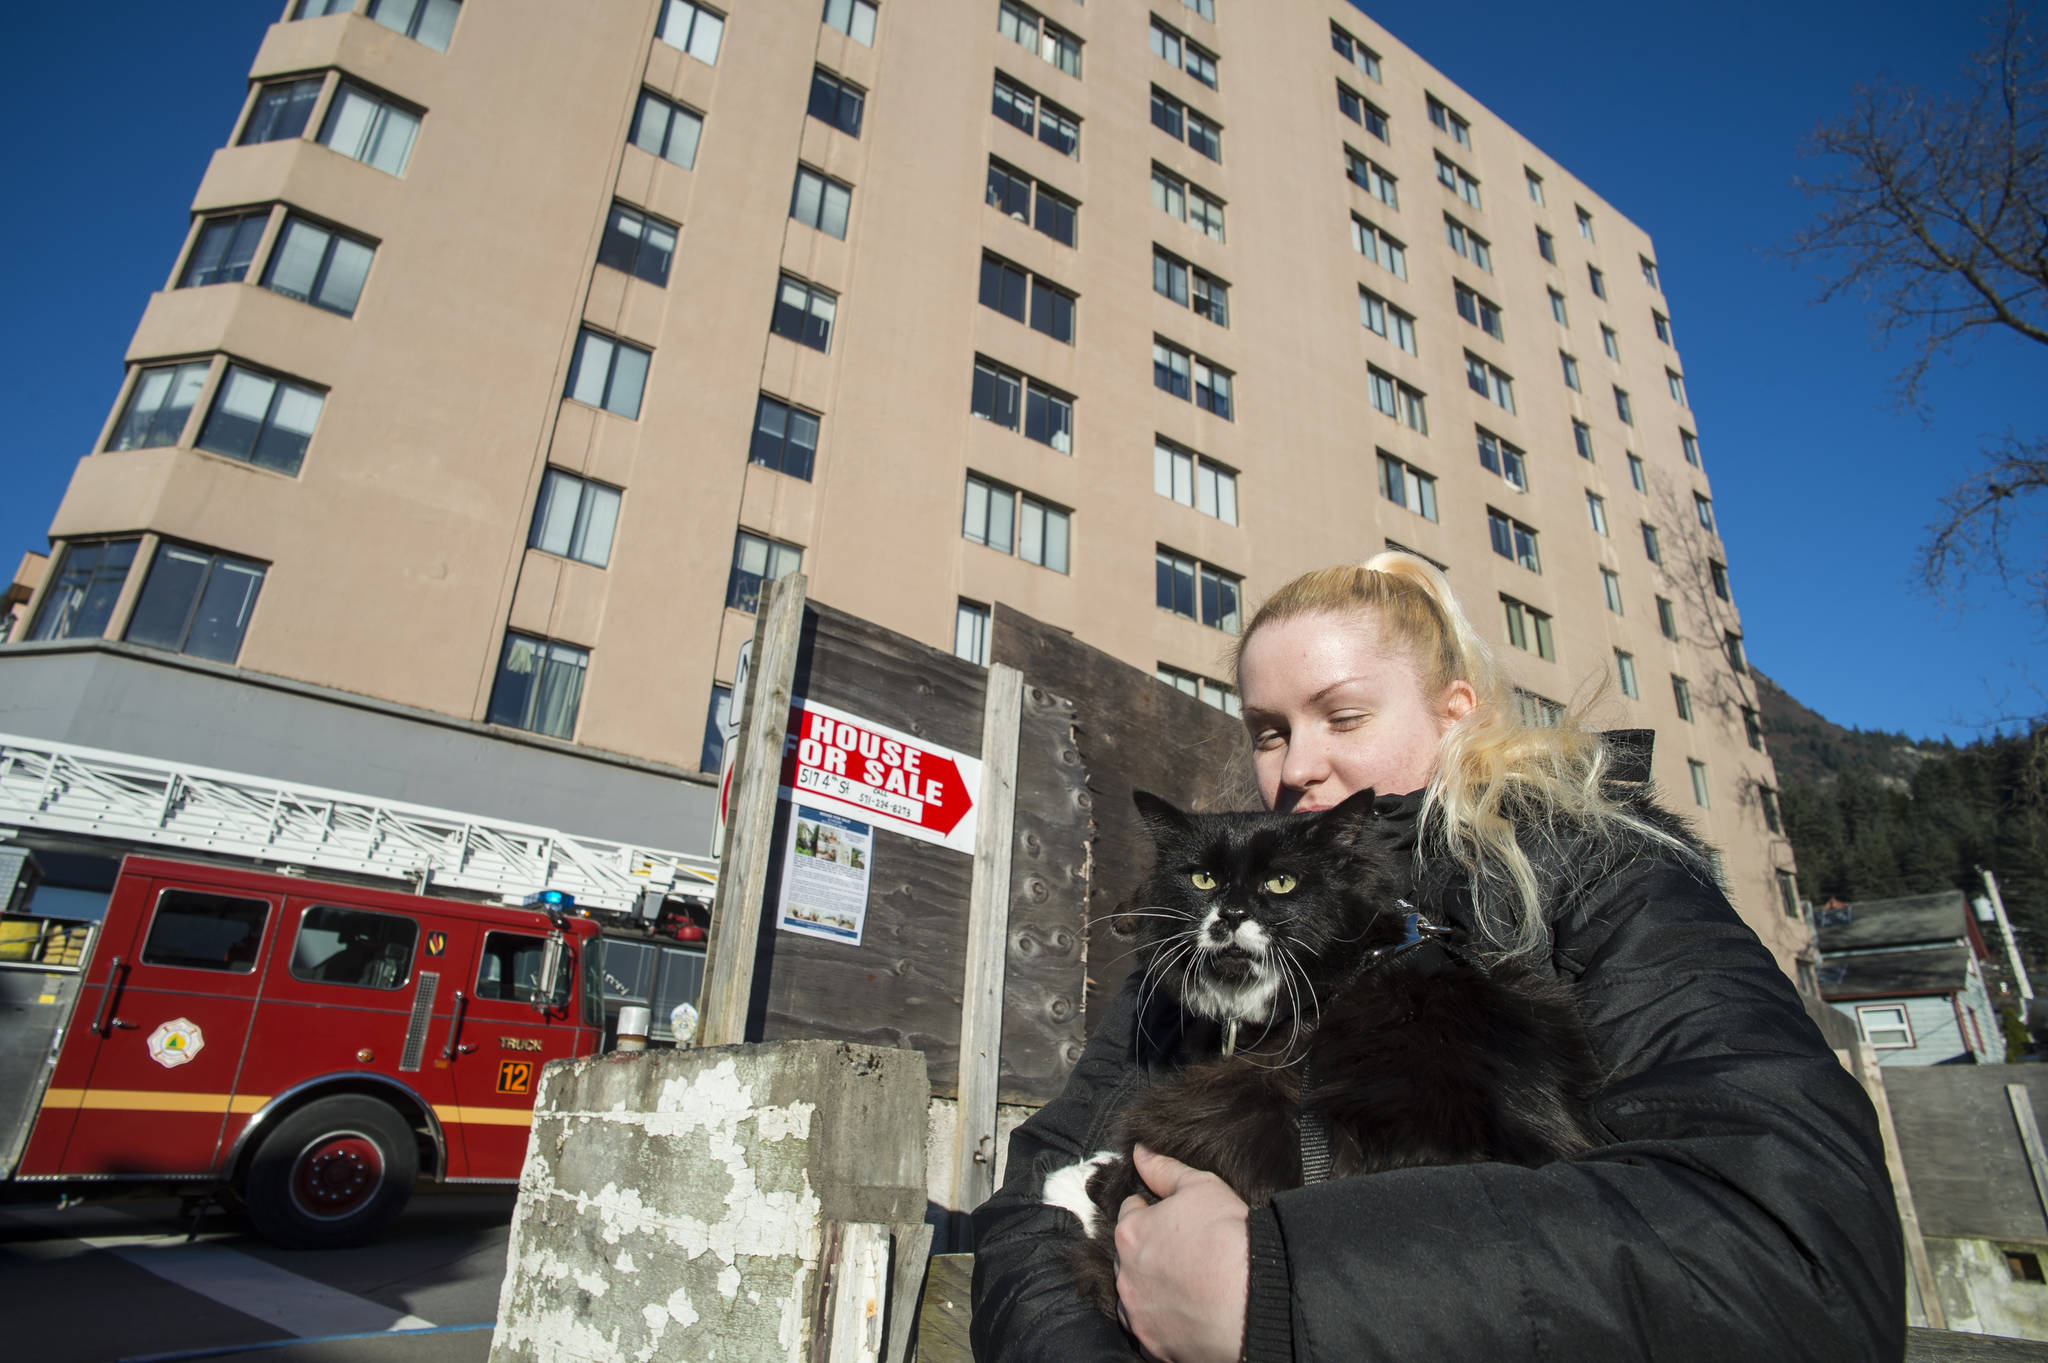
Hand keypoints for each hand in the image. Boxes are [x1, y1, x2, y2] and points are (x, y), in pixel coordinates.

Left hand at [1114, 1145, 1248, 1362]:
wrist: (1254, 1297)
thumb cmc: (1229, 1237)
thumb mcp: (1201, 1186)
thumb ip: (1165, 1169)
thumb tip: (1140, 1152)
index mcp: (1130, 1234)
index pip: (1129, 1215)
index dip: (1151, 1213)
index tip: (1173, 1222)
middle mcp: (1124, 1276)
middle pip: (1128, 1258)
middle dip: (1148, 1254)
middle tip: (1183, 1255)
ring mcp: (1137, 1314)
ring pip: (1135, 1297)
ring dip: (1151, 1290)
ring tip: (1186, 1287)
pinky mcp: (1152, 1345)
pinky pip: (1149, 1332)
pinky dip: (1162, 1322)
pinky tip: (1187, 1313)